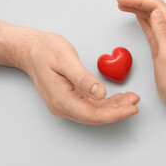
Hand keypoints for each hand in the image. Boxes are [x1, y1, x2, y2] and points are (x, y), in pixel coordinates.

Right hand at [17, 28, 139, 124]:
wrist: (30, 49)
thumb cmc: (45, 51)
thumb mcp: (66, 59)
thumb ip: (83, 78)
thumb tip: (101, 94)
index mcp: (62, 99)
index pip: (93, 114)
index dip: (115, 114)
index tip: (132, 108)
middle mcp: (62, 106)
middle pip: (95, 116)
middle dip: (118, 111)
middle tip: (135, 101)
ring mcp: (64, 104)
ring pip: (93, 112)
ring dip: (113, 107)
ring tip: (130, 98)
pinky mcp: (68, 98)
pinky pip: (89, 105)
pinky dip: (105, 102)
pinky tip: (116, 98)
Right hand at [117, 0, 165, 114]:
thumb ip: (162, 32)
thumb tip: (155, 12)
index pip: (156, 7)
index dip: (139, 1)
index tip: (124, 1)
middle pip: (152, 8)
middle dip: (136, 2)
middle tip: (120, 1)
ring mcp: (163, 38)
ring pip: (149, 16)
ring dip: (136, 9)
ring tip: (123, 6)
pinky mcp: (158, 45)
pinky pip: (148, 27)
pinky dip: (140, 19)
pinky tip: (135, 16)